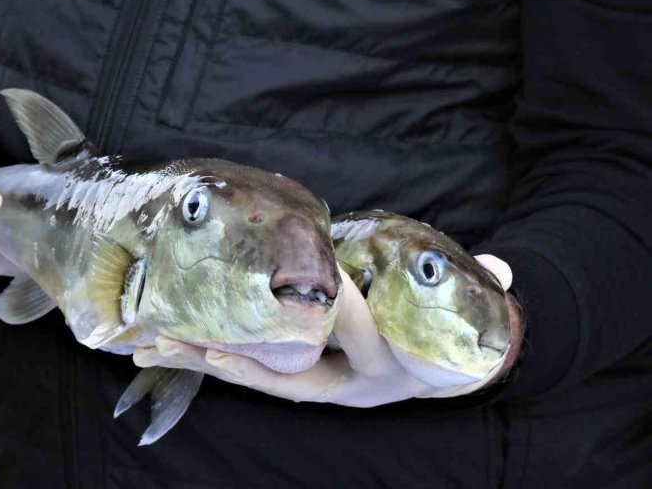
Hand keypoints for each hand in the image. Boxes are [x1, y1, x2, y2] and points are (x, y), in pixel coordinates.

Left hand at [134, 255, 521, 405]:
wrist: (449, 370)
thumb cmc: (451, 338)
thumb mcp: (470, 319)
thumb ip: (485, 291)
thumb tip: (504, 268)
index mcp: (387, 371)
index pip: (361, 339)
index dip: (342, 311)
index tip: (313, 280)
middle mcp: (344, 386)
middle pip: (280, 375)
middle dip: (227, 358)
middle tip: (175, 340)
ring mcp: (321, 385)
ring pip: (254, 376)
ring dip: (200, 360)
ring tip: (150, 348)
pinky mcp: (304, 376)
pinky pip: (253, 370)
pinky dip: (214, 355)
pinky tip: (176, 346)